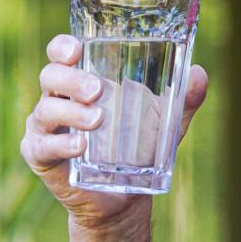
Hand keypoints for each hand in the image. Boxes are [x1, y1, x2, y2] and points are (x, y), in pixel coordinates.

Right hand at [20, 34, 208, 230]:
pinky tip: (80, 145)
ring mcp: (46, 127)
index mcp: (83, 81)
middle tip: (98, 90)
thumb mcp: (167, 121)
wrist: (126, 195)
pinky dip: (61, 144)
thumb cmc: (142, 146)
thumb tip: (199, 72)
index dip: (63, 46)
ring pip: (45, 109)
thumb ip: (184, 97)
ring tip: (98, 120)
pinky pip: (43, 146)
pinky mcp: (41, 156)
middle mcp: (59, 99)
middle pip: (50, 76)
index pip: (63, 54)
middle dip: (71, 79)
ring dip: (71, 111)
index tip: (77, 49)